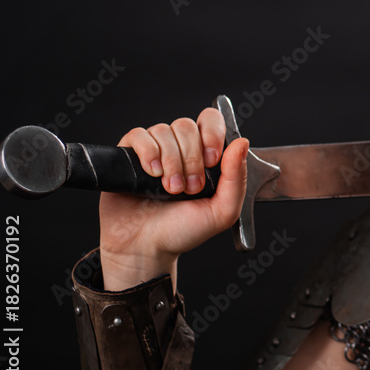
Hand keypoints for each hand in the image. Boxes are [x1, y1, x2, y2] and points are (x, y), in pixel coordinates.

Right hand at [98, 107, 247, 290]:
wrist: (146, 249)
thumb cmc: (183, 231)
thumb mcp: (222, 211)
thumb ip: (236, 178)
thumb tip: (242, 142)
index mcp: (203, 156)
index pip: (210, 120)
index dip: (212, 133)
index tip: (212, 160)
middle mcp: (179, 149)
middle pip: (186, 126)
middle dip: (191, 158)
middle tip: (190, 188)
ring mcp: (153, 151)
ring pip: (164, 130)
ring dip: (171, 160)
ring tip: (170, 189)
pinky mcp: (128, 156)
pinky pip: (138, 135)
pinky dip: (148, 152)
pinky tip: (152, 174)